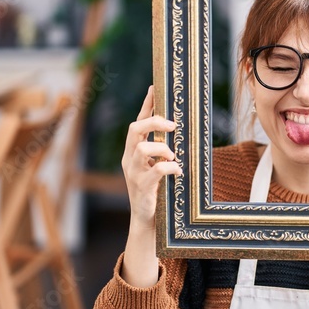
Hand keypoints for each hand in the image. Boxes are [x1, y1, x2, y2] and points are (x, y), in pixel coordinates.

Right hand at [122, 86, 181, 230]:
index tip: (154, 88)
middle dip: (154, 122)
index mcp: (133, 152)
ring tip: (174, 157)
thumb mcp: (156, 168)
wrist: (147, 220)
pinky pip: (155, 170)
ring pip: (142, 148)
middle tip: (173, 126)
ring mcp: (134, 173)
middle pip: (135, 129)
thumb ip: (162, 151)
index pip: (138, 123)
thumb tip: (178, 131)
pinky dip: (169, 167)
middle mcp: (130, 159)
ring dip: (162, 148)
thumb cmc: (156, 191)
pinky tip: (178, 171)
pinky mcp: (142, 187)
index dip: (146, 105)